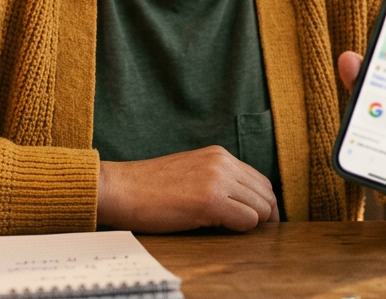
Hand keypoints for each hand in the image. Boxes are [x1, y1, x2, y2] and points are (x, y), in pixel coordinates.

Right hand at [97, 146, 278, 232]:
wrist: (119, 188)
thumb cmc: (148, 188)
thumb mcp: (190, 172)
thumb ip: (216, 179)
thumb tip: (242, 203)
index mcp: (218, 154)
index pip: (260, 180)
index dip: (262, 204)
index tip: (255, 220)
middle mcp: (222, 162)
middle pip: (266, 194)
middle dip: (264, 216)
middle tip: (249, 231)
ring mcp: (217, 179)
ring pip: (261, 208)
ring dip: (251, 223)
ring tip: (230, 229)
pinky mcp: (210, 200)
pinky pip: (247, 220)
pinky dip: (241, 229)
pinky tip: (219, 228)